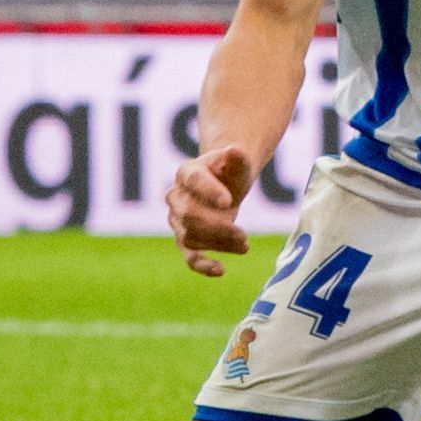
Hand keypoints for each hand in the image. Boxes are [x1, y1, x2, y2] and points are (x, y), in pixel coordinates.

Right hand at [166, 147, 255, 277]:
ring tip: (244, 244)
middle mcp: (176, 196)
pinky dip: (202, 265)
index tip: (229, 202)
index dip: (209, 191)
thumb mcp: (238, 162)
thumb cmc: (231, 171)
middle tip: (243, 235)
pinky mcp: (186, 238)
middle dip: (218, 227)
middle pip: (190, 215)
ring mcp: (177, 219)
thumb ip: (238, 158)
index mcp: (187, 172)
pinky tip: (220, 271)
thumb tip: (236, 150)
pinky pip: (188, 255)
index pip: (193, 180)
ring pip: (191, 236)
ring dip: (219, 244)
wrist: (225, 183)